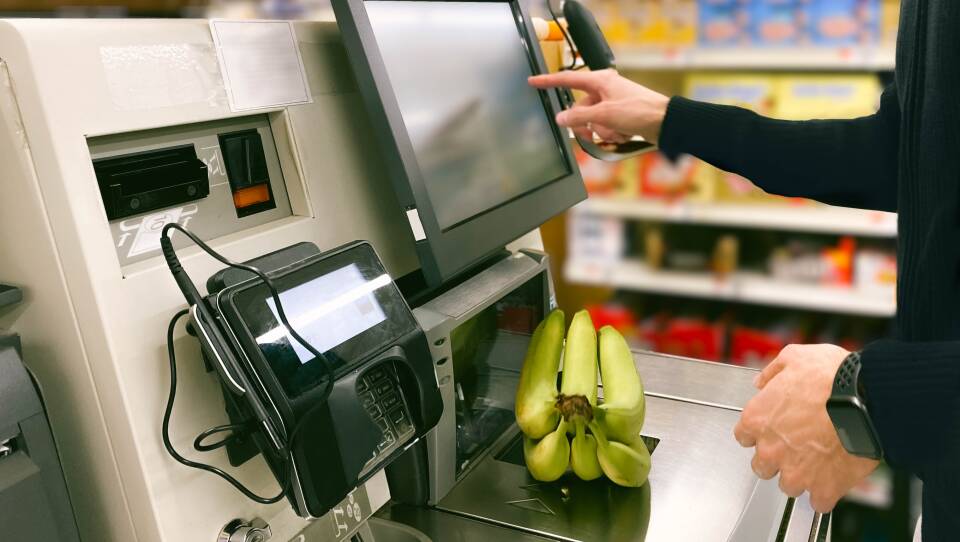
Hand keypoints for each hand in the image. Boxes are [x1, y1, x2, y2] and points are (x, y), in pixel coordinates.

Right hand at [528, 69, 668, 143]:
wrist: (665, 122)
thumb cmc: (638, 110)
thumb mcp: (604, 114)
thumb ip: (579, 117)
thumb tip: (561, 118)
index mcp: (600, 81)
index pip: (567, 79)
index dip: (548, 82)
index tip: (533, 81)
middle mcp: (604, 89)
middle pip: (580, 109)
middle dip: (586, 124)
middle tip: (592, 133)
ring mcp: (612, 103)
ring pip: (592, 121)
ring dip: (602, 131)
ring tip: (617, 133)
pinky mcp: (620, 116)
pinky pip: (605, 127)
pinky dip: (612, 134)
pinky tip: (624, 135)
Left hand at [734, 344, 879, 512]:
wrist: (869, 396)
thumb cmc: (833, 377)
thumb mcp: (794, 357)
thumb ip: (772, 371)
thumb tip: (762, 380)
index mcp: (757, 419)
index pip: (743, 436)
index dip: (760, 431)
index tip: (772, 429)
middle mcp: (771, 448)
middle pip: (762, 466)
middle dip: (776, 457)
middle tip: (796, 446)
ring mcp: (796, 471)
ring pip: (788, 485)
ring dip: (800, 476)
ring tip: (817, 460)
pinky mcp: (824, 487)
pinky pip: (818, 502)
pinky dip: (825, 493)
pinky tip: (832, 479)